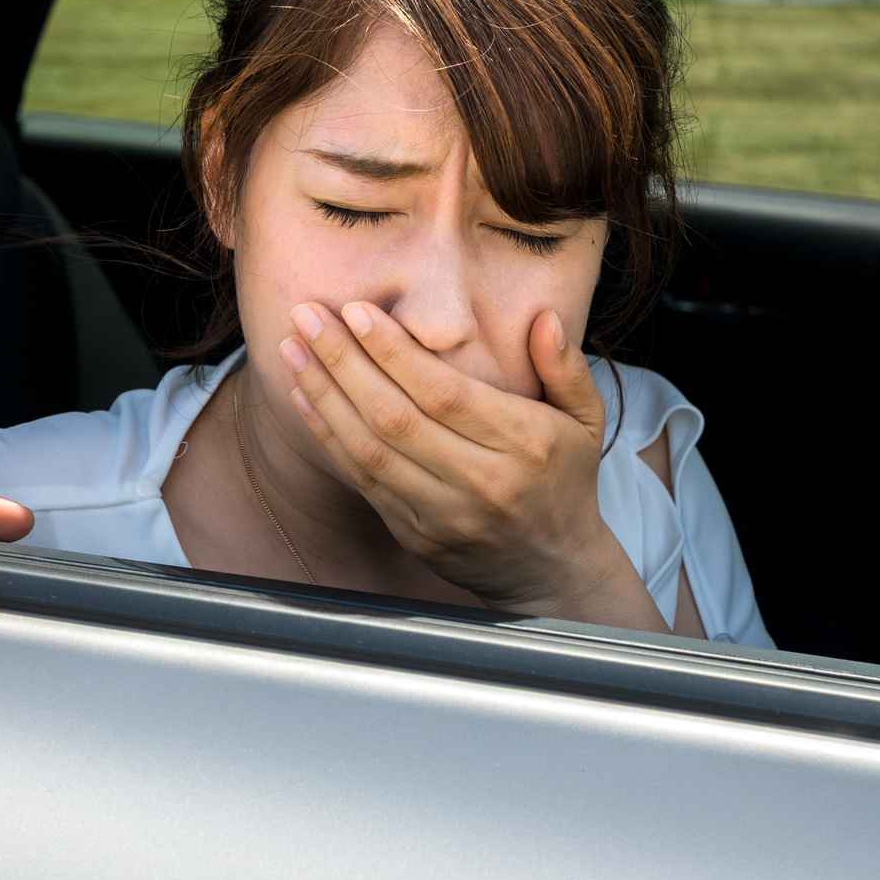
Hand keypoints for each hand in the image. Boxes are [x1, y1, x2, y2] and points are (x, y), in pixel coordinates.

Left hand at [282, 302, 667, 632]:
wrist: (552, 568)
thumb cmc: (565, 480)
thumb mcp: (586, 421)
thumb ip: (566, 368)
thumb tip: (545, 318)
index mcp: (523, 444)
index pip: (445, 393)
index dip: (395, 352)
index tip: (357, 311)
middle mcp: (481, 482)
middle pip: (396, 417)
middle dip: (344, 362)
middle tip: (307, 316)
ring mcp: (444, 515)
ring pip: (370, 449)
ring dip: (324, 395)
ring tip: (293, 350)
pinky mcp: (415, 535)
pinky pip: (362, 480)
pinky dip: (328, 436)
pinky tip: (304, 398)